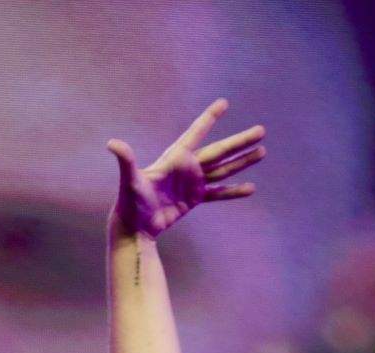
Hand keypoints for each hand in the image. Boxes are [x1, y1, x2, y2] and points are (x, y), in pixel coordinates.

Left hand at [107, 98, 265, 239]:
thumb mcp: (130, 180)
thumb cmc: (131, 202)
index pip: (196, 133)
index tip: (223, 103)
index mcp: (175, 158)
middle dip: (240, 141)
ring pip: (223, 169)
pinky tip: (250, 188)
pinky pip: (218, 193)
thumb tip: (112, 144)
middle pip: (219, 150)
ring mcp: (193, 183)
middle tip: (261, 130)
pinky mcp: (194, 199)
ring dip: (242, 161)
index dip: (209, 118)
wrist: (135, 226)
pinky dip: (233, 191)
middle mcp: (187, 167)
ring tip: (262, 152)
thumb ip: (126, 160)